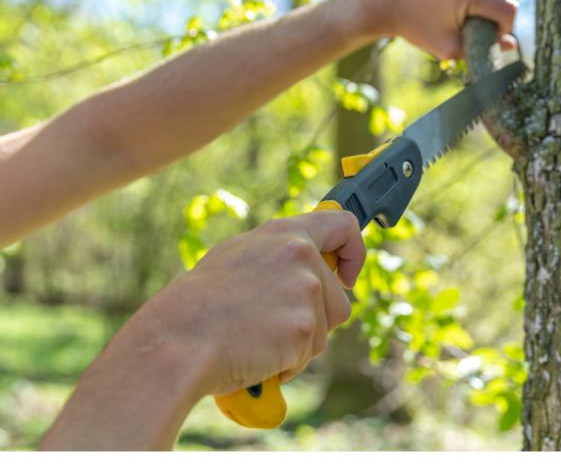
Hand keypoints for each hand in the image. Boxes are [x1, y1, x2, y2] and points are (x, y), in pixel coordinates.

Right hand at [139, 209, 364, 396]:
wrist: (179, 340)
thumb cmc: (200, 305)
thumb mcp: (238, 258)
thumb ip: (279, 256)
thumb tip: (309, 262)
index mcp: (285, 233)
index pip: (342, 225)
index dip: (354, 251)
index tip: (346, 276)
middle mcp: (301, 255)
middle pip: (339, 300)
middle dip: (316, 321)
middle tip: (274, 328)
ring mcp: (305, 291)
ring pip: (326, 330)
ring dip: (300, 344)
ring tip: (257, 339)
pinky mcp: (305, 327)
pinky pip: (308, 355)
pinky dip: (287, 364)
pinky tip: (256, 355)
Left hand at [363, 0, 520, 59]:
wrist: (387, 1)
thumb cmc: (417, 27)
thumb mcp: (448, 47)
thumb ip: (482, 47)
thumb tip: (511, 44)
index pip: (508, 9)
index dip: (505, 27)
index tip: (493, 34)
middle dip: (505, 7)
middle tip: (489, 20)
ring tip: (485, 1)